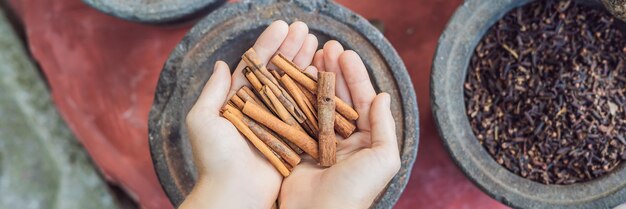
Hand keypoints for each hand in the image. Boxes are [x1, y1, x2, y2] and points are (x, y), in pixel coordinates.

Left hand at [180, 20, 318, 208]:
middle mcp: (258, 108)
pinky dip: (313, 90)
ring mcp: (276, 121)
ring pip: (293, 86)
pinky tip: (322, 71)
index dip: (269, 45)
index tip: (283, 26)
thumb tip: (221, 63)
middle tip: (306, 29)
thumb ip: (213, 90)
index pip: (254, 66)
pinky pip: (305, 109)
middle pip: (277, 72)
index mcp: (236, 101)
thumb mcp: (203, 119)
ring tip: (317, 43)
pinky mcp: (292, 136)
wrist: (234, 192)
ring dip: (304, 63)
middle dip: (291, 49)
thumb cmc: (215, 158)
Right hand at [279, 41, 400, 208]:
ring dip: (317, 79)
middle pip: (341, 97)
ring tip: (312, 56)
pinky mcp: (300, 146)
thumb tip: (382, 96)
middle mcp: (346, 139)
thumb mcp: (383, 159)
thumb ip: (385, 126)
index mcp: (368, 141)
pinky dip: (298, 97)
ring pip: (320, 103)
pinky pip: (300, 116)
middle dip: (335, 72)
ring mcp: (322, 142)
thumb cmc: (356, 190)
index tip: (346, 53)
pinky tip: (295, 79)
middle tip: (327, 47)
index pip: (363, 100)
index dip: (356, 76)